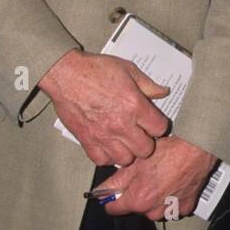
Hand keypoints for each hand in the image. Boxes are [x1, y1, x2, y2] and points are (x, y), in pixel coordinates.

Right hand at [40, 50, 170, 166]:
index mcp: (134, 105)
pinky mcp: (87, 140)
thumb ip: (148, 85)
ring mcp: (103, 135)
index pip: (159, 128)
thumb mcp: (128, 69)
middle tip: (140, 133)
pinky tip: (108, 144)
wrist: (66, 74)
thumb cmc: (95, 69)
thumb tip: (164, 92)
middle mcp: (121, 124)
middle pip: (145, 149)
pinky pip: (102, 160)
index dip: (159, 125)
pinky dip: (107, 156)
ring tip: (124, 140)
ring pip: (125, 159)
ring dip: (128, 151)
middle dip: (146, 142)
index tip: (153, 122)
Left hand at [99, 136, 217, 221]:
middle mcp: (153, 210)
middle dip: (136, 195)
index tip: (113, 193)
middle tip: (143, 176)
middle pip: (136, 208)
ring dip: (153, 199)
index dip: (111, 199)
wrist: (197, 148)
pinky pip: (171, 207)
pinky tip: (172, 182)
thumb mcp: (135, 162)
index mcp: (138, 200)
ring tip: (159, 178)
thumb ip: (116, 180)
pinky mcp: (185, 206)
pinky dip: (170, 198)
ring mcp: (170, 210)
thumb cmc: (169, 151)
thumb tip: (103, 189)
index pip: (113, 209)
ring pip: (153, 209)